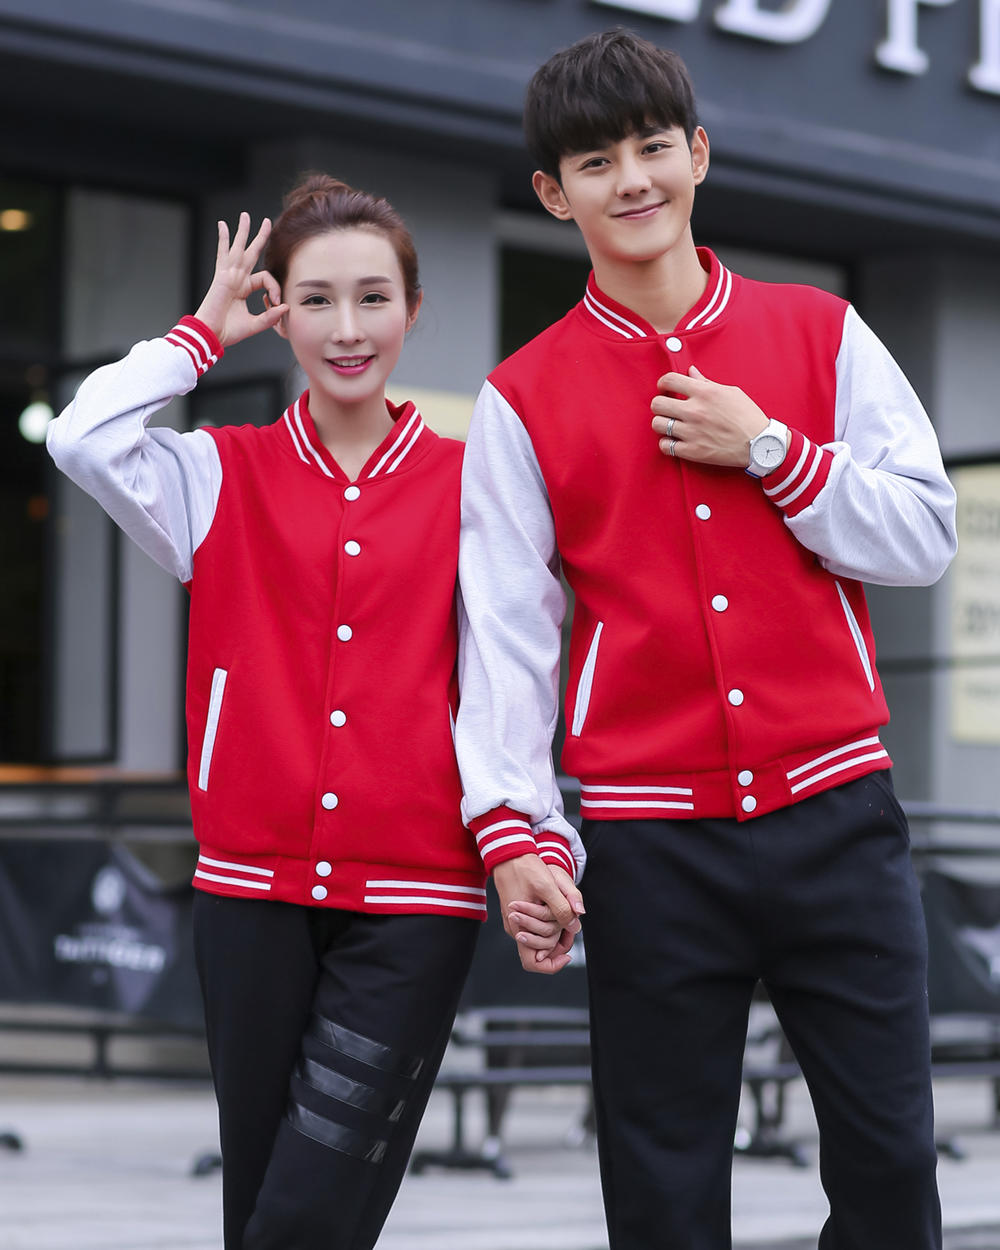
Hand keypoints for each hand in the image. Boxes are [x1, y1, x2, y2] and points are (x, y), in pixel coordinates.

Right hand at [193, 212, 287, 346]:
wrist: (211, 334)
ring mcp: (229, 275)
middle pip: (251, 253)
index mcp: (244, 289)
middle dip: (259, 238)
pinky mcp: (221, 276)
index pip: (265, 279)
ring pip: (238, 248)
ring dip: (243, 231)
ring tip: (246, 215)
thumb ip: (270, 317)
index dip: (275, 288)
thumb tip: (285, 307)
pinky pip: (223, 253)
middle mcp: (237, 279)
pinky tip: (223, 224)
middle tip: (267, 222)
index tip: (277, 302)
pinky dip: (223, 239)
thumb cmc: (228, 331)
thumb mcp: (255, 324)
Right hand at [494, 856, 583, 975]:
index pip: (533, 962)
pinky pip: (536, 928)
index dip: (552, 965)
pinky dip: (549, 923)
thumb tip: (575, 926)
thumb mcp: (547, 885)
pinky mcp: (518, 915)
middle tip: (572, 928)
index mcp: (519, 927)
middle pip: (540, 952)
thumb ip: (562, 907)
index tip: (568, 954)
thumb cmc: (526, 868)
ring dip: (555, 932)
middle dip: (559, 944)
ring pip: (540, 938)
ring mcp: (516, 922)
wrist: (510, 853)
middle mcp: (516, 929)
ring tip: (567, 916)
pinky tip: (558, 910)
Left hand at [650, 365, 768, 466]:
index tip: (665, 388)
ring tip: (670, 424)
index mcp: (705, 393)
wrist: (760, 444)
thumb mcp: (730, 392)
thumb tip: (691, 372)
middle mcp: (695, 411)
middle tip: (667, 408)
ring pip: (657, 425)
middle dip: (660, 404)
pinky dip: (667, 443)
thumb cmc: (747, 416)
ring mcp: (692, 432)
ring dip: (662, 423)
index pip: (669, 380)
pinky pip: (665, 446)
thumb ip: (706, 383)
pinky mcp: (693, 451)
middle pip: (657, 404)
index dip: (663, 383)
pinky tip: (675, 441)